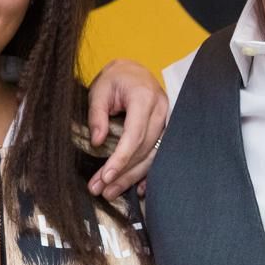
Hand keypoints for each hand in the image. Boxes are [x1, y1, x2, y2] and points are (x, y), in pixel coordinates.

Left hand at [86, 58, 168, 198]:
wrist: (133, 71)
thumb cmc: (115, 79)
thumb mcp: (99, 90)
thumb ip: (97, 115)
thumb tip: (97, 143)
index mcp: (144, 98)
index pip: (135, 134)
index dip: (121, 158)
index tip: (106, 176)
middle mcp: (161, 111)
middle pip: (144, 149)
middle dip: (122, 172)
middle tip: (101, 189)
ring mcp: (167, 121)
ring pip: (152, 156)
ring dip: (131, 177)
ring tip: (110, 192)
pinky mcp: (166, 130)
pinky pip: (158, 155)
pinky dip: (147, 173)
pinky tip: (137, 189)